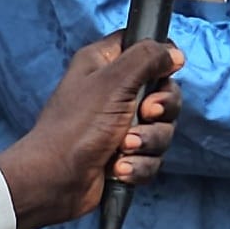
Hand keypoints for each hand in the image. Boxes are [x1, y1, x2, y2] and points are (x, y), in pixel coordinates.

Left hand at [0, 36, 185, 228]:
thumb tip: (174, 54)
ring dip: (147, 141)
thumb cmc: (76, 128)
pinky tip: (118, 168)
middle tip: (143, 114)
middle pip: (163, 92)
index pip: (144, 47)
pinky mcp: (125, 155)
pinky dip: (139, 165)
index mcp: (104, 64)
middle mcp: (113, 92)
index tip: (163, 74)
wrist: (55, 181)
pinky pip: (152, 156)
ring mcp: (120, 125)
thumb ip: (148, 58)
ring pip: (161, 128)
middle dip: (160, 110)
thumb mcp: (115, 81)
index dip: (161, 59)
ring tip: (123, 149)